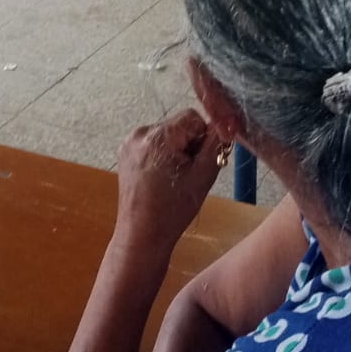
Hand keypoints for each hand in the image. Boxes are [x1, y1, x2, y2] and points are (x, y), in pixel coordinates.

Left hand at [114, 111, 220, 254]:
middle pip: (178, 125)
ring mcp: (129, 142)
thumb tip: (225, 124)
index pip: (192, 117)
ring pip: (167, 134)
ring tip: (175, 178)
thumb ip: (216, 146)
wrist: (142, 235)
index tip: (200, 161)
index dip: (203, 137)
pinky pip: (153, 143)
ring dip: (176, 149)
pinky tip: (162, 177)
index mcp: (158, 137)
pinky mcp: (125, 152)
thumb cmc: (174, 210)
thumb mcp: (203, 177)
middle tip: (189, 173)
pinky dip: (162, 154)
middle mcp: (140, 133)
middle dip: (189, 144)